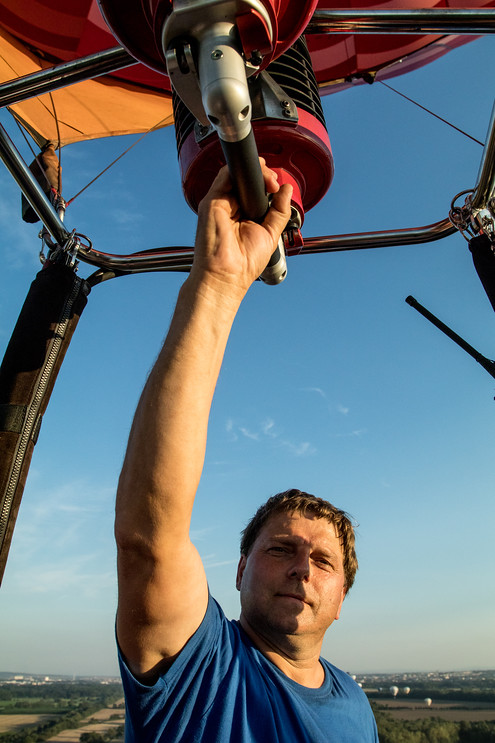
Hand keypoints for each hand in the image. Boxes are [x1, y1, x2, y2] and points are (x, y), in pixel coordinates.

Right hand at [191, 158, 292, 299]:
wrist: (227, 276)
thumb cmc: (244, 264)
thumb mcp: (271, 233)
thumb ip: (279, 211)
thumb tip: (287, 190)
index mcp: (243, 215)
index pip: (254, 190)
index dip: (267, 182)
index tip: (278, 187)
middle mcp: (230, 207)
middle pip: (245, 179)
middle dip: (264, 174)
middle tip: (275, 183)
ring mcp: (220, 204)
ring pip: (236, 174)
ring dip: (256, 172)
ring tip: (270, 182)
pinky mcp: (212, 202)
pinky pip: (225, 176)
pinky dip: (242, 172)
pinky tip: (258, 181)